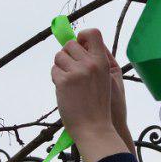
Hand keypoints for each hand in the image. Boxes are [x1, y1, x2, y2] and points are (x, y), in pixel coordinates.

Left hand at [52, 28, 131, 161]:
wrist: (94, 127)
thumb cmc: (99, 105)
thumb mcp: (106, 79)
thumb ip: (95, 61)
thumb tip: (79, 43)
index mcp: (103, 62)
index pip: (92, 33)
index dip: (82, 36)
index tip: (78, 45)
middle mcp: (90, 63)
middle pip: (70, 44)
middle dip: (66, 55)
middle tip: (70, 69)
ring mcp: (76, 72)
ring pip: (59, 56)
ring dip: (60, 67)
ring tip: (68, 81)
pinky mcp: (63, 81)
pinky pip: (54, 70)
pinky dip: (56, 78)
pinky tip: (64, 90)